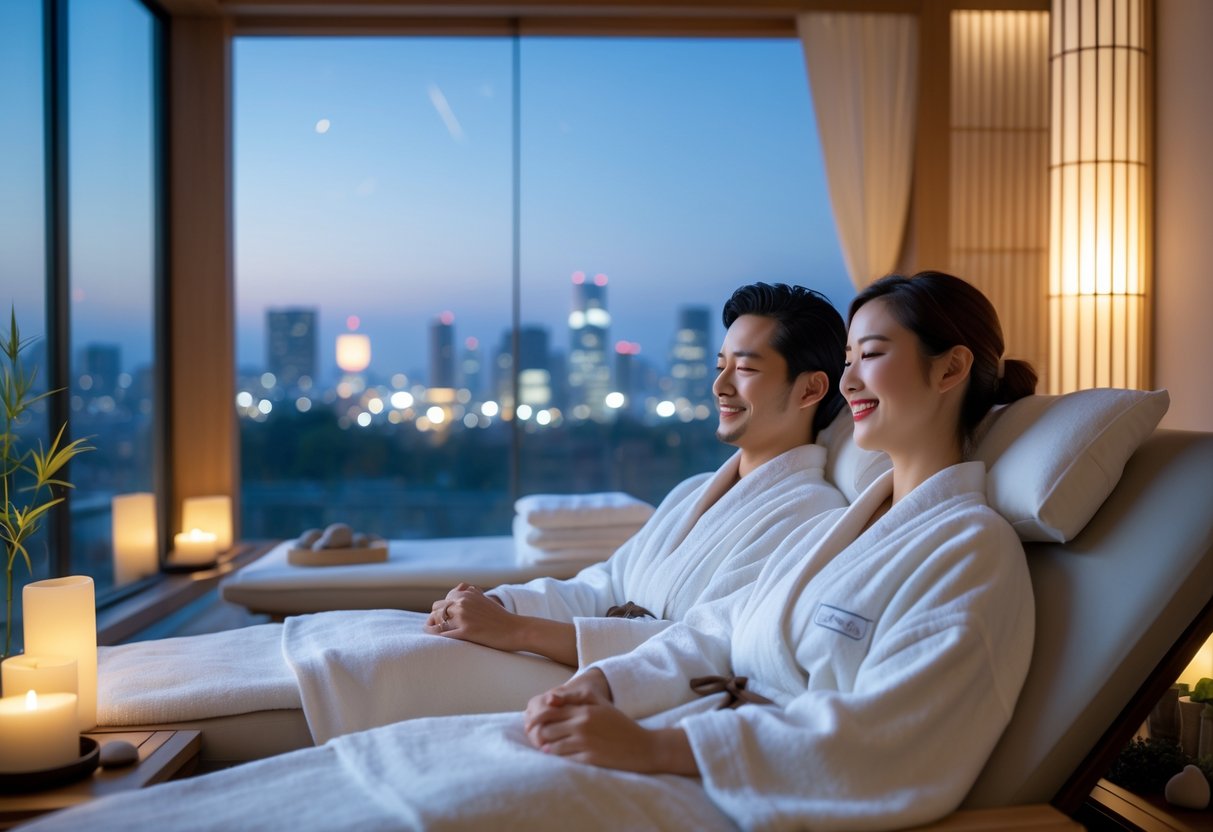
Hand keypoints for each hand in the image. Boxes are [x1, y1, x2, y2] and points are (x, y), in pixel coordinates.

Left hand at [425, 582, 523, 650]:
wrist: (517, 630)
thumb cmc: (501, 618)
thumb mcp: (484, 600)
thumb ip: (469, 596)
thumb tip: (457, 593)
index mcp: (466, 594)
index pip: (441, 601)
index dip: (441, 613)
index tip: (445, 623)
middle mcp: (463, 602)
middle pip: (436, 610)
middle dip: (437, 620)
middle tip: (444, 631)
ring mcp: (464, 616)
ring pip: (437, 621)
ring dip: (438, 630)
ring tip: (444, 638)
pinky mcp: (466, 631)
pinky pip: (443, 635)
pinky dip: (440, 639)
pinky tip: (443, 644)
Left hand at [523, 679, 693, 773]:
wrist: (643, 747)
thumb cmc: (620, 724)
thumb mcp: (602, 704)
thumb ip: (577, 697)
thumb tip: (550, 699)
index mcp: (584, 709)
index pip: (549, 711)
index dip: (535, 718)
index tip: (530, 724)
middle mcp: (582, 724)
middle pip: (546, 729)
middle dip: (537, 734)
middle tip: (533, 737)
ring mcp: (585, 742)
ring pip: (552, 745)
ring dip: (545, 747)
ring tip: (543, 747)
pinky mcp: (589, 759)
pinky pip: (564, 759)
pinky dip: (557, 757)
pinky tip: (556, 756)